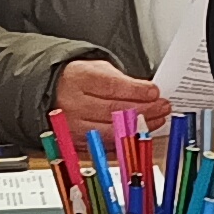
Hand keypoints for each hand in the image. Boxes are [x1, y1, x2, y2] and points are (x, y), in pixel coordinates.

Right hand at [53, 59, 168, 133]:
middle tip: (162, 107)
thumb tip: (148, 94)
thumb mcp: (98, 69)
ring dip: (138, 126)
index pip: (112, 86)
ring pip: (112, 130)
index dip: (136, 90)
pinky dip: (125, 139)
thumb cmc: (79, 80)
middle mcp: (73, 103)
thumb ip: (122, 81)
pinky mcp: (76, 141)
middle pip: (114, 109)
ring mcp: (73, 125)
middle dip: (144, 109)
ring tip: (156, 120)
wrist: (51, 93)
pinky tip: (139, 133)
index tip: (154, 92)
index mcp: (78, 78)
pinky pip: (105, 144)